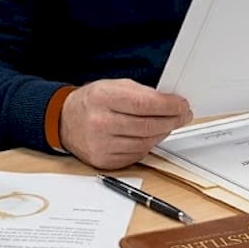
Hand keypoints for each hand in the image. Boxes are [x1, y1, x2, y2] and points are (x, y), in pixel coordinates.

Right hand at [60, 79, 192, 169]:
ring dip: (162, 134)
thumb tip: (170, 103)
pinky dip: (148, 146)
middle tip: (183, 115)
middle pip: (148, 126)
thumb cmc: (92, 102)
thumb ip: (141, 93)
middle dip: (172, 120)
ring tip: (168, 124)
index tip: (182, 105)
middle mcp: (100, 122)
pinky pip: (137, 155)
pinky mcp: (104, 161)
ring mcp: (101, 145)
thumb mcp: (113, 86)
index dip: (169, 106)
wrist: (65, 121)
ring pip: (145, 143)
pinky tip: (150, 137)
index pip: (145, 104)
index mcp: (102, 98)